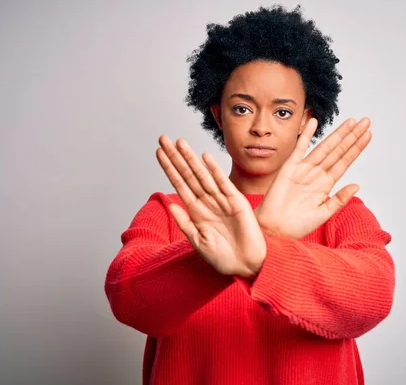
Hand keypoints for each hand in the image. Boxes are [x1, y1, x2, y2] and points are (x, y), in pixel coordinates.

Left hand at [156, 135, 265, 277]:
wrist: (246, 267)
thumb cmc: (223, 258)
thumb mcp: (198, 243)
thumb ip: (185, 223)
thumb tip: (171, 204)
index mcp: (197, 212)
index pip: (180, 184)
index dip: (169, 168)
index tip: (158, 153)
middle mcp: (207, 202)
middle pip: (188, 174)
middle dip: (176, 157)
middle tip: (163, 138)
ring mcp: (222, 200)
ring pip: (202, 175)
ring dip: (190, 158)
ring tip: (179, 142)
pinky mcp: (237, 202)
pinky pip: (223, 183)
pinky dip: (214, 170)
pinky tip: (204, 157)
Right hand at [255, 117, 371, 238]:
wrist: (274, 229)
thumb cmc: (296, 225)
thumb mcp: (323, 214)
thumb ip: (339, 199)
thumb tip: (357, 185)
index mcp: (326, 184)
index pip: (345, 161)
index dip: (356, 148)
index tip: (368, 135)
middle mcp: (316, 174)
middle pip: (338, 151)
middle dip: (352, 136)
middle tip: (366, 121)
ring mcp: (303, 169)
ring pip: (325, 147)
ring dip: (338, 134)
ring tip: (352, 122)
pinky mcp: (289, 168)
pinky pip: (299, 148)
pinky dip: (306, 135)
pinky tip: (314, 122)